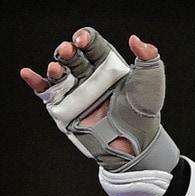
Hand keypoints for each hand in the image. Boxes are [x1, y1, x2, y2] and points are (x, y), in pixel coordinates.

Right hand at [19, 26, 176, 171]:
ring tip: (56, 69)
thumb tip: (135, 40)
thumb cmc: (144, 111)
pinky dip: (36, 82)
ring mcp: (75, 90)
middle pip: (72, 55)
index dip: (85, 38)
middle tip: (67, 51)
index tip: (83, 41)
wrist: (134, 142)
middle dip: (67, 50)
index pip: (92, 44)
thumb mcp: (151, 82)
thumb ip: (148, 58)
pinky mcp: (64, 106)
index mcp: (107, 64)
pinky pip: (46, 91)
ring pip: (59, 72)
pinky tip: (28, 74)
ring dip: (55, 67)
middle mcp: (89, 75)